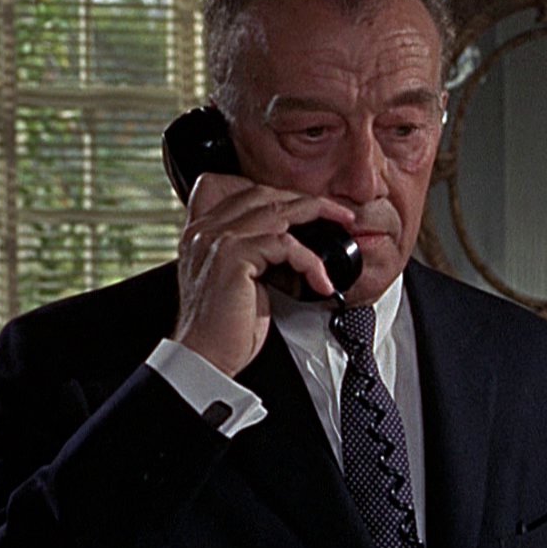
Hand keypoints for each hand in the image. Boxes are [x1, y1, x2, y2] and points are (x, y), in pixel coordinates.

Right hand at [173, 173, 353, 375]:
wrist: (205, 357)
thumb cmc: (226, 327)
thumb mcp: (242, 279)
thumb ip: (256, 254)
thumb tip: (295, 245)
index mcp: (203, 231)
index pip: (240, 190)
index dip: (279, 193)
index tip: (312, 207)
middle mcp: (205, 230)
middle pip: (263, 193)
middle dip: (308, 200)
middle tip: (340, 214)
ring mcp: (216, 240)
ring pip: (278, 211)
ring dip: (319, 217)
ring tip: (344, 229)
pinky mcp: (232, 257)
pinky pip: (285, 244)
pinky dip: (311, 262)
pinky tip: (323, 282)